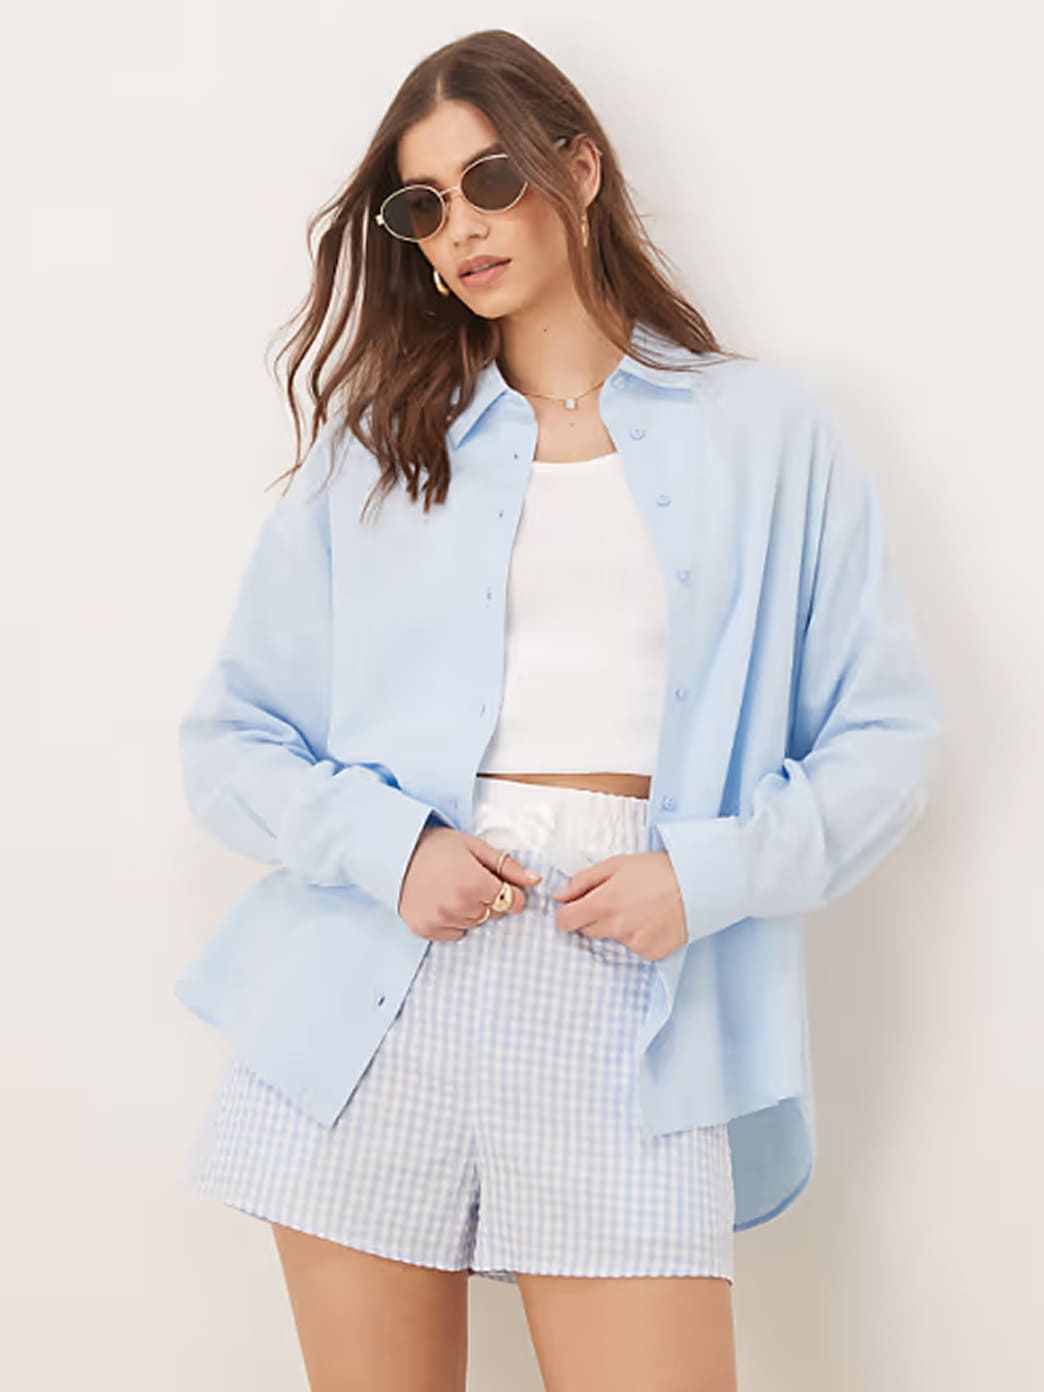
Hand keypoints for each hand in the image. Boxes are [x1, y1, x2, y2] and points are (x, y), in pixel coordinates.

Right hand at [398, 822, 542, 941]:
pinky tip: (442, 901)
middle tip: (469, 880)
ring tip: (453, 889)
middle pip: (494, 913)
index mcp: (475, 883)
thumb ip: (508, 866)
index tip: (498, 883)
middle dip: (489, 899)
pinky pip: (455, 934)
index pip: (513, 902)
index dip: (510, 892)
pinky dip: (453, 921)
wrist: (396, 853)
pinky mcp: (425, 930)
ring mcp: (441, 920)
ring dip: (471, 910)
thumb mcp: (476, 847)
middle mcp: (459, 906)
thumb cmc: (438, 847)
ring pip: (475, 923)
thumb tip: (535, 881)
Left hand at [551, 851, 686, 960]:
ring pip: (612, 939)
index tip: (577, 906)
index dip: (568, 912)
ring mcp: (634, 944)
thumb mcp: (616, 864)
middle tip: (617, 901)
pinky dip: (638, 936)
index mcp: (603, 903)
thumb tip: (560, 896)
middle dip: (594, 917)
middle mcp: (616, 927)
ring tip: (640, 907)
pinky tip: (652, 920)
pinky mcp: (650, 953)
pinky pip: (633, 948)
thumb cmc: (658, 870)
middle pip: (586, 931)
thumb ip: (583, 880)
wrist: (698, 885)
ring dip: (618, 927)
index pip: (565, 921)